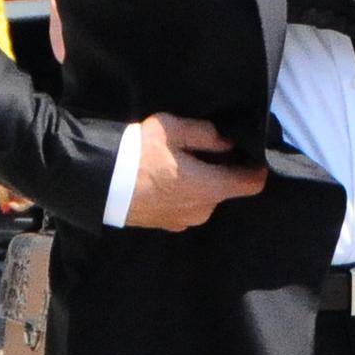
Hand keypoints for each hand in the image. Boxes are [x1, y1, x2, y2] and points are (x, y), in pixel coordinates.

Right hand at [121, 114, 264, 232]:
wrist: (98, 185)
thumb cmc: (137, 154)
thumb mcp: (172, 129)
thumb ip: (205, 133)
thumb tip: (226, 141)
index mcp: (210, 187)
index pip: (252, 183)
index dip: (256, 166)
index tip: (249, 152)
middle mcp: (203, 210)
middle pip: (225, 187)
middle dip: (220, 169)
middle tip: (202, 148)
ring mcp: (184, 221)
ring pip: (205, 197)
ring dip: (200, 181)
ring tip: (178, 161)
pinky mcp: (167, 225)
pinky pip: (187, 206)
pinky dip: (183, 193)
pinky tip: (165, 178)